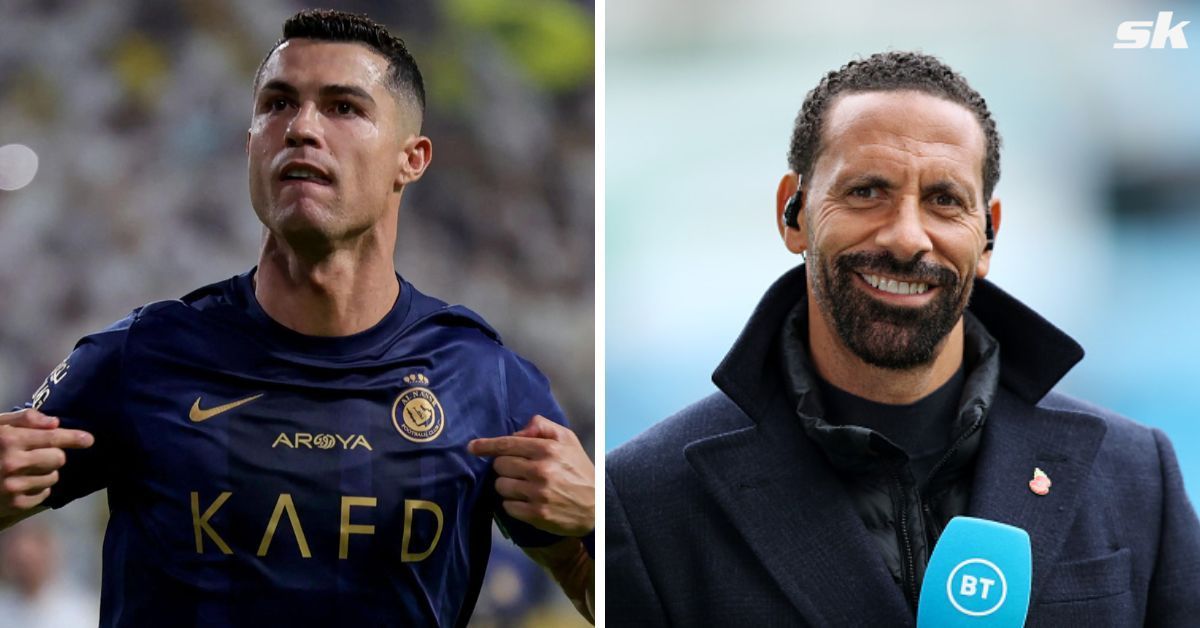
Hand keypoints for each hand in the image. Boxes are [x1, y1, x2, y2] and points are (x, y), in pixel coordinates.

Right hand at [0, 408, 92, 516]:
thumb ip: (24, 419)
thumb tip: (55, 423)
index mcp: (8, 440)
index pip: (52, 438)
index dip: (73, 438)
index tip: (89, 439)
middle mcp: (11, 464)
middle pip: (58, 459)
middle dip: (53, 455)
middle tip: (38, 454)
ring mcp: (12, 486)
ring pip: (54, 477)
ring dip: (46, 473)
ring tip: (26, 470)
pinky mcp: (14, 505)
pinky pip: (45, 494)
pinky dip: (39, 488)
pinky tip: (22, 483)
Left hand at [468, 415, 593, 536]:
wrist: (599, 507)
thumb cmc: (579, 470)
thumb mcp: (568, 440)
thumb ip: (543, 427)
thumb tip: (519, 430)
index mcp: (548, 449)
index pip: (508, 444)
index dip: (486, 445)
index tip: (472, 447)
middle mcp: (542, 470)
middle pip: (499, 465)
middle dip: (504, 467)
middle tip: (519, 471)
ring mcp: (538, 494)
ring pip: (500, 486)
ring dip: (507, 486)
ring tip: (524, 487)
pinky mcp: (536, 515)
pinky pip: (507, 506)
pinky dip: (513, 504)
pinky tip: (527, 502)